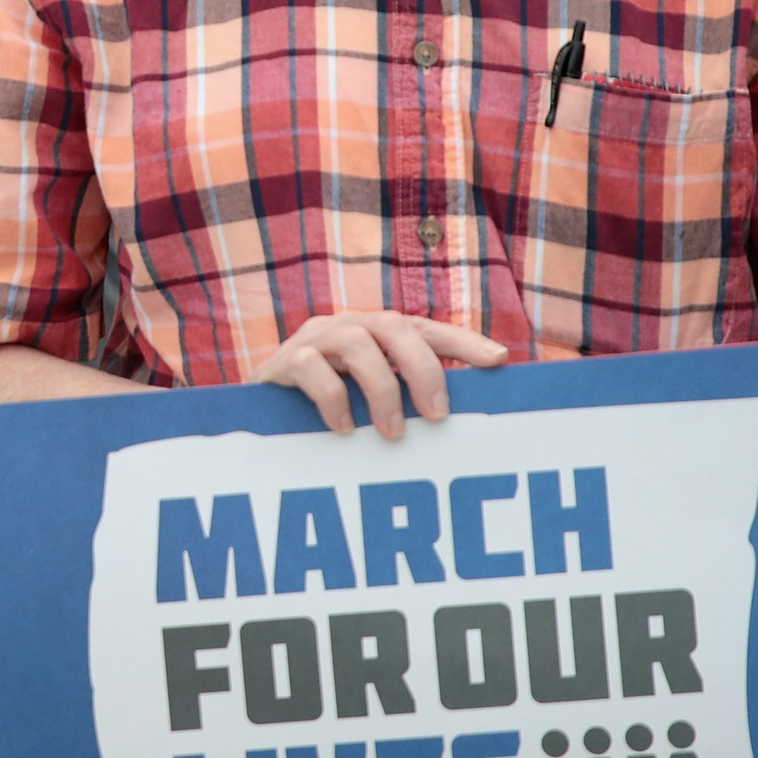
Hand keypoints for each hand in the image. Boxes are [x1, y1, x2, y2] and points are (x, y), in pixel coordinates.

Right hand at [253, 312, 506, 436]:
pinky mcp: (285, 359)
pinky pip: (312, 369)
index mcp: (379, 332)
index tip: (498, 360)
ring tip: (393, 433)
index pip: (427, 329)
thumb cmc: (328, 406)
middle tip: (437, 415)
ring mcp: (316, 338)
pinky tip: (345, 429)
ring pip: (357, 344)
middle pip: (395, 327)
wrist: (258, 407)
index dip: (463, 341)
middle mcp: (350, 325)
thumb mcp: (372, 397)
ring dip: (382, 389)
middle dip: (422, 368)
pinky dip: (334, 400)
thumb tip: (456, 419)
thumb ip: (406, 397)